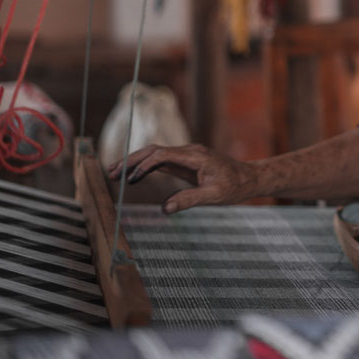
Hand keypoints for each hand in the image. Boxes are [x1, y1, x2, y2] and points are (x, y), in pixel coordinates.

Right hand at [107, 144, 256, 213]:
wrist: (248, 178)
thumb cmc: (234, 187)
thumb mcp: (214, 196)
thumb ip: (189, 200)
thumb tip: (164, 209)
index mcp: (195, 156)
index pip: (163, 155)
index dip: (144, 166)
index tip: (130, 180)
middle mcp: (189, 151)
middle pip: (154, 150)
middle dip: (131, 160)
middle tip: (110, 172)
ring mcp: (186, 155)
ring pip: (156, 154)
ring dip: (135, 162)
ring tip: (114, 173)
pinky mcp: (185, 162)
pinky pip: (161, 161)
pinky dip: (145, 166)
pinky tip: (133, 175)